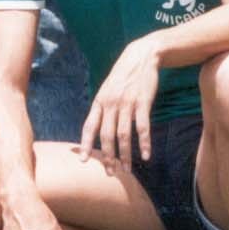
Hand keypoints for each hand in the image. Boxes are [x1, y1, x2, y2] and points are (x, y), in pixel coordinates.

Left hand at [78, 37, 159, 164]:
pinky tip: (146, 156)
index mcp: (100, 101)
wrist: (141, 56)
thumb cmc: (124, 75)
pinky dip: (144, 143)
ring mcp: (126, 103)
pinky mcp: (142, 102)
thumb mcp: (108, 88)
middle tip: (110, 173)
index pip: (89, 126)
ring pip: (123, 135)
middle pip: (107, 135)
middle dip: (108, 157)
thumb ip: (102, 107)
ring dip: (125, 155)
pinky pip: (142, 127)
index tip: (83, 160)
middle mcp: (111, 103)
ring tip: (127, 170)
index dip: (86, 144)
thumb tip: (97, 127)